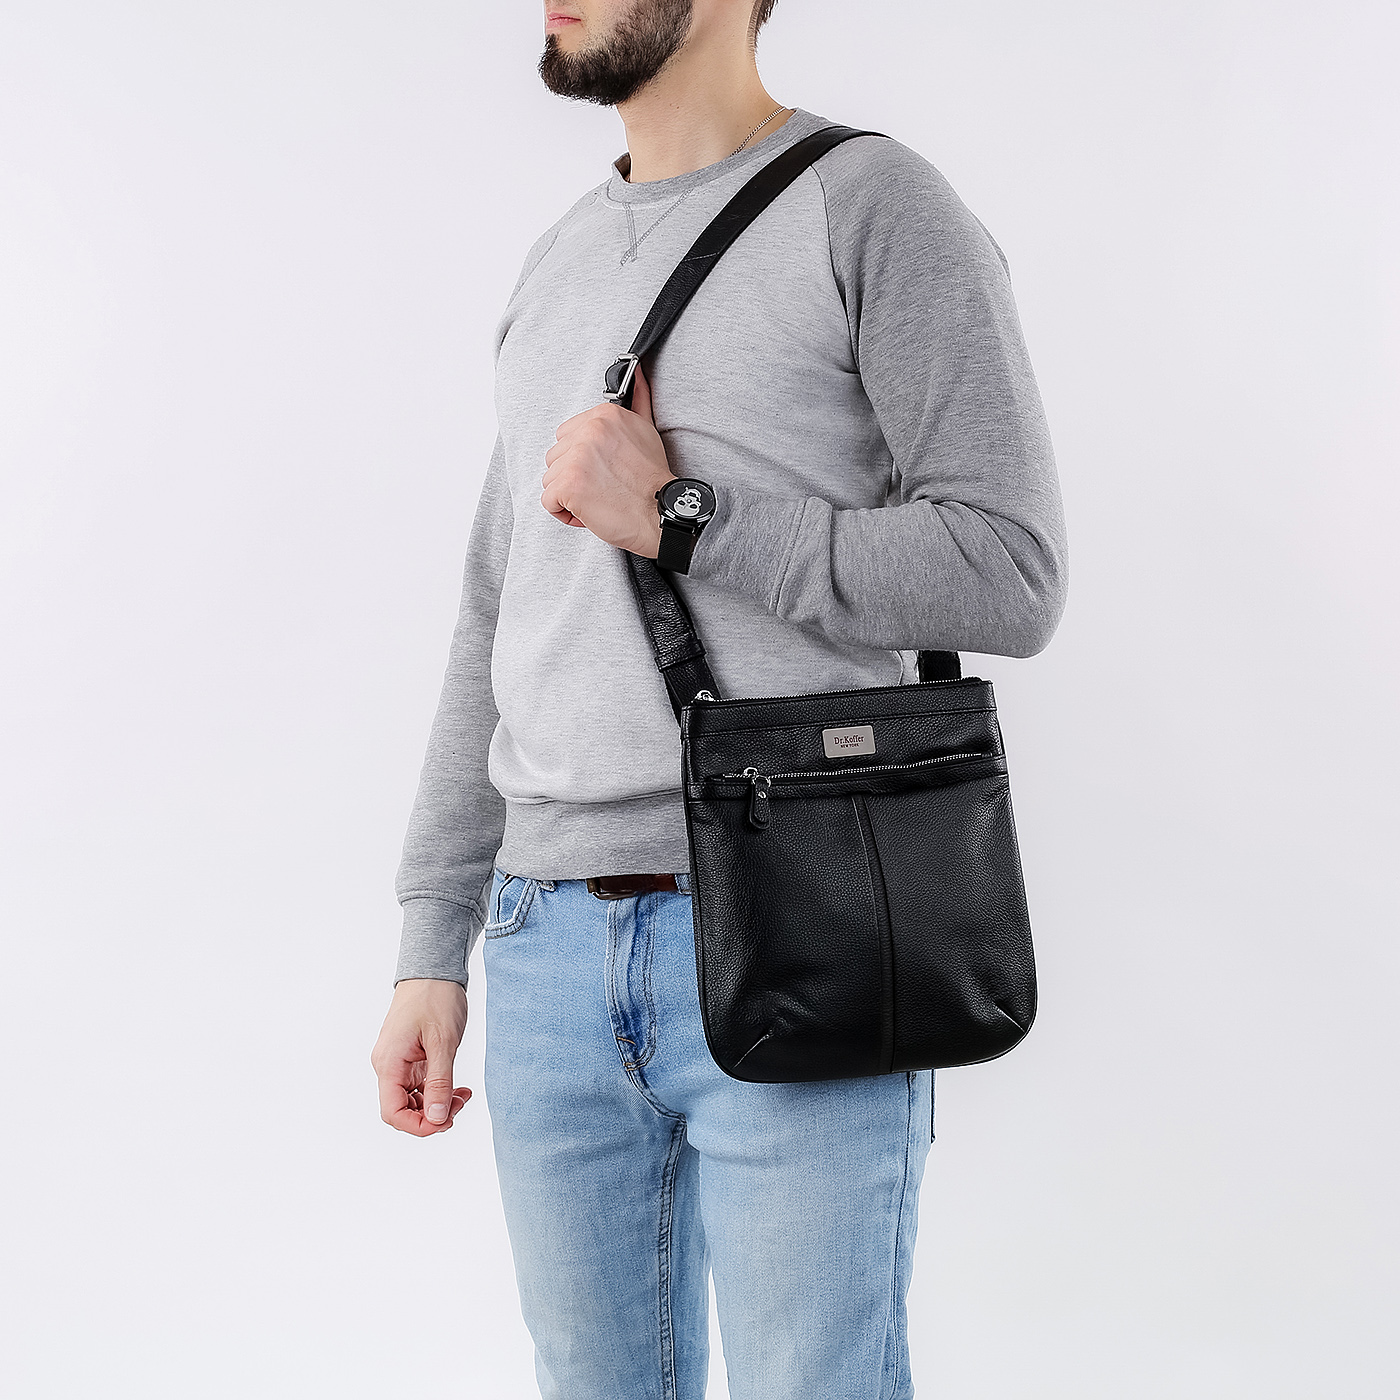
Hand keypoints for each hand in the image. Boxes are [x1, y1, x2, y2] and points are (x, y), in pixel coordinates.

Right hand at [371, 979, 471, 1137]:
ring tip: (463, 1095)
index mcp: (389, 1063)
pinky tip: (458, 1087)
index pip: (393, 1112)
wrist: (434, 970)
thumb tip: (436, 1118)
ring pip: (412, 1099)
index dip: (418, 1126)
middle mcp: (388, 1065)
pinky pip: (418, 1085)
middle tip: (461, 1104)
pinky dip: (437, 1090)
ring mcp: (397, 1062)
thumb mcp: (443, 1042)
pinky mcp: (408, 1057)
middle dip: (431, 1115)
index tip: (446, 1121)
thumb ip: (439, 1082)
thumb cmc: (436, 998)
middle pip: (402, 1109)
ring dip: (437, 1104)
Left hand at [541, 361, 672, 555]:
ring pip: (551, 478)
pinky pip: (548, 501)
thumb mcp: (647, 429)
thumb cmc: (653, 480)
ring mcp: (575, 458)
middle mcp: (588, 432)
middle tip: (603, 487)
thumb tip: (637, 371)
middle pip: (557, 456)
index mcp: (604, 416)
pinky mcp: (568, 485)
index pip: (568, 435)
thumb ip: (638, 399)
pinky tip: (588, 512)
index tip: (604, 469)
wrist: (660, 514)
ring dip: (569, 494)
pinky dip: (564, 512)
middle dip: (574, 476)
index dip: (582, 458)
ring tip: (598, 499)